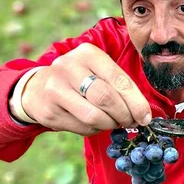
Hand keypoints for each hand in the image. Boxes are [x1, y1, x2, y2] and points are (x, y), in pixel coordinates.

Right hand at [14, 43, 150, 135]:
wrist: (38, 88)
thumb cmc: (80, 81)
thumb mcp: (98, 72)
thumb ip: (120, 86)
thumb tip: (143, 114)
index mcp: (88, 54)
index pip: (119, 80)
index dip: (136, 102)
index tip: (145, 117)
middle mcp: (70, 67)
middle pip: (106, 98)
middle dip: (124, 115)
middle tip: (130, 122)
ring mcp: (56, 89)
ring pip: (94, 116)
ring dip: (110, 125)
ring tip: (113, 122)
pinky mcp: (49, 111)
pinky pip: (81, 127)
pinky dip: (94, 130)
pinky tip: (93, 123)